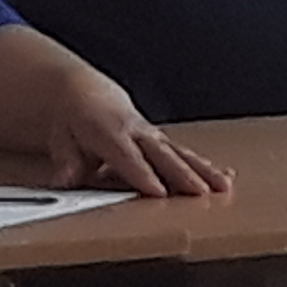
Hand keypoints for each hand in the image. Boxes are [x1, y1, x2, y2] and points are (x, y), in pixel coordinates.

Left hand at [46, 58, 226, 197]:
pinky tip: (226, 176)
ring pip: (180, 152)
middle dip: (181, 173)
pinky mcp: (162, 140)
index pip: (127, 155)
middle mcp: (135, 130)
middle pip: (161, 154)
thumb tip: (67, 178)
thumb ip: (67, 159)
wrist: (85, 95)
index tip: (158, 192)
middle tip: (199, 192)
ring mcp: (151, 134)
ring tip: (222, 185)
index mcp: (107, 128)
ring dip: (203, 170)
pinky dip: (206, 165)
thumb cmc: (73, 120)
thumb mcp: (60, 137)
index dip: (143, 174)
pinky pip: (185, 153)